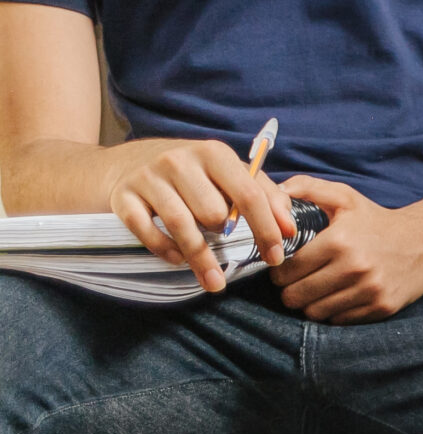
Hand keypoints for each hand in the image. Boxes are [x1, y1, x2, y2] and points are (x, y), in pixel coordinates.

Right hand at [103, 139, 296, 291]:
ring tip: (214, 281)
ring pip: (182, 225)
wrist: (128, 162)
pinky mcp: (123, 197)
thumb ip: (265, 194)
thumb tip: (289, 228)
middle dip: (225, 235)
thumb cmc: (193, 173)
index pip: (248, 195)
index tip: (276, 257)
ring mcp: (148, 178)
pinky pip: (146, 231)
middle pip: (214, 213)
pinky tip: (178, 260)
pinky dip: (165, 250)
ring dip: (200, 258)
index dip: (266, 229)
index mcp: (214, 153)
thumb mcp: (229, 173)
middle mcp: (179, 161)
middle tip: (229, 247)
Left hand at [268, 177, 422, 322]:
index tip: (286, 269)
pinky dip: (334, 312)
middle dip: (291, 291)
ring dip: (311, 303)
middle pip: (296, 296)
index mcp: (339, 241)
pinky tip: (340, 296)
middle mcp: (354, 267)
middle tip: (298, 283)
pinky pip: (340, 320)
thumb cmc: (377, 220)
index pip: (287, 271)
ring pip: (315, 312)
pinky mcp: (382, 306)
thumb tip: (278, 189)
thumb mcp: (345, 197)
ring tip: (318, 291)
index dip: (280, 272)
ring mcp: (369, 290)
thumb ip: (308, 187)